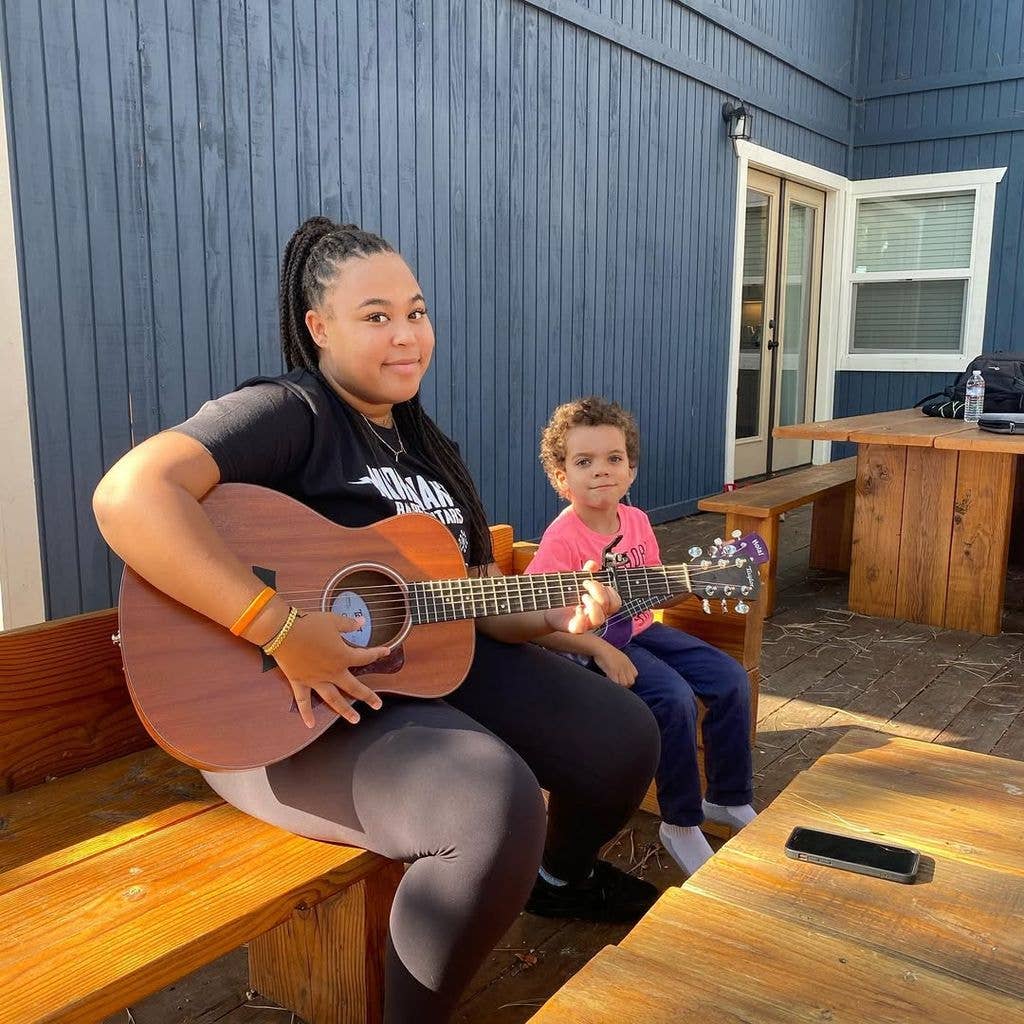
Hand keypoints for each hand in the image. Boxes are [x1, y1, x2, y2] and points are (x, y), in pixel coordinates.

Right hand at [270, 611, 387, 727]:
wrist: (283, 630)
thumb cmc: (309, 624)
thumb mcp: (333, 620)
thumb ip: (348, 624)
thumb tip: (361, 622)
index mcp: (343, 656)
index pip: (365, 657)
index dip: (378, 653)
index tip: (387, 652)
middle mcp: (332, 672)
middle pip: (354, 687)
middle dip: (367, 696)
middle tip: (378, 705)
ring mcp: (316, 680)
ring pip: (333, 699)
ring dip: (345, 710)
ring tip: (355, 720)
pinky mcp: (300, 682)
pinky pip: (303, 701)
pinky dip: (306, 713)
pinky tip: (310, 725)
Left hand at [541, 559, 621, 634]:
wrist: (550, 606)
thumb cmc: (567, 594)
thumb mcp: (578, 581)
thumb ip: (587, 572)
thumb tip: (593, 564)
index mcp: (601, 605)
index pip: (616, 602)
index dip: (611, 591)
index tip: (597, 581)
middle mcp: (597, 614)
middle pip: (610, 607)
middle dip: (599, 591)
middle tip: (585, 583)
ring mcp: (587, 622)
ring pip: (599, 619)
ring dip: (593, 605)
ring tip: (583, 596)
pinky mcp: (574, 628)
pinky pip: (582, 628)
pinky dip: (581, 618)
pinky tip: (576, 609)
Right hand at [592, 643, 637, 687]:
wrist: (600, 648)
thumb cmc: (607, 652)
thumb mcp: (619, 656)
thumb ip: (623, 664)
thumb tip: (623, 673)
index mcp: (628, 662)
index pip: (635, 675)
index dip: (630, 679)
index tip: (623, 679)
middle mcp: (626, 666)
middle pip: (631, 681)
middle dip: (625, 685)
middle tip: (617, 683)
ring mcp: (620, 669)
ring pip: (624, 684)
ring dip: (619, 685)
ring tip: (612, 681)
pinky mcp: (613, 671)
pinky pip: (616, 682)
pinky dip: (613, 684)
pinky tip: (608, 679)